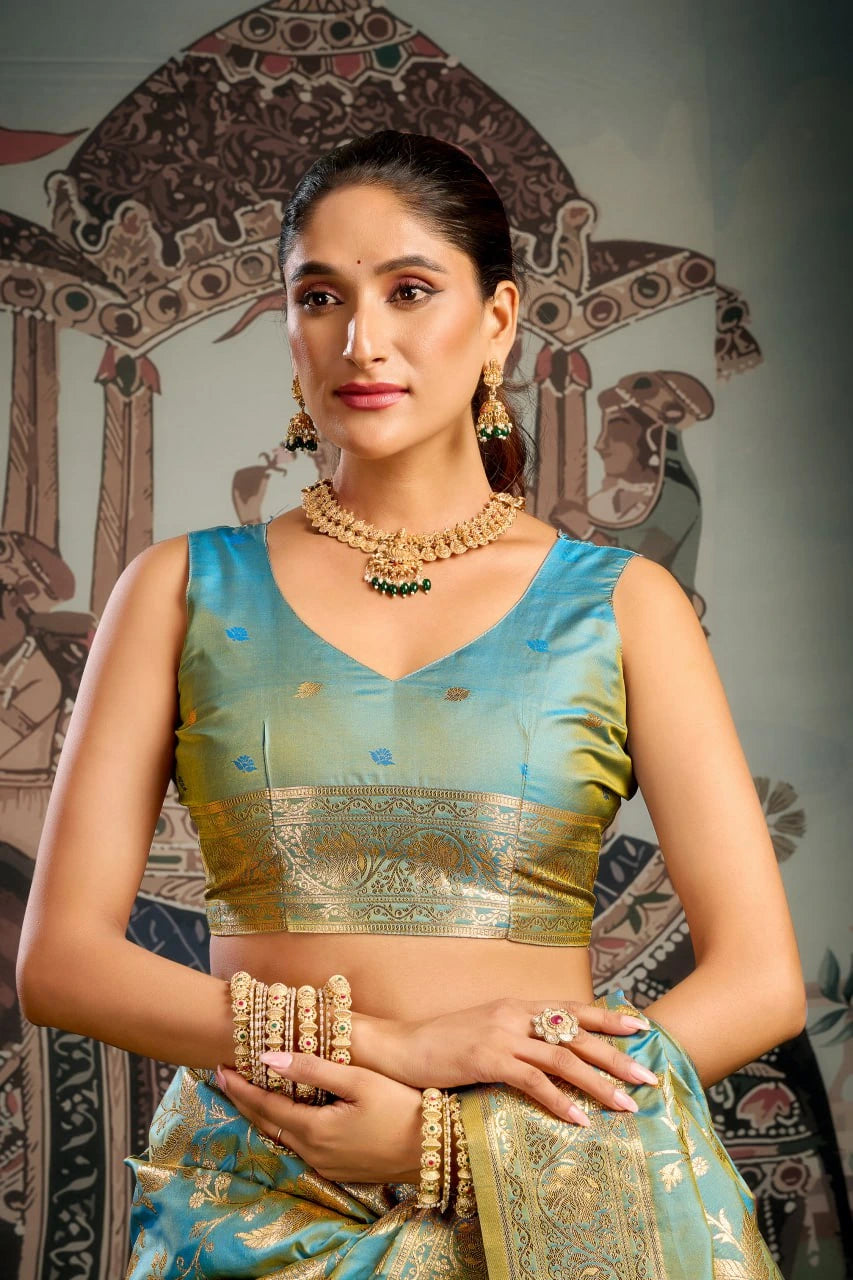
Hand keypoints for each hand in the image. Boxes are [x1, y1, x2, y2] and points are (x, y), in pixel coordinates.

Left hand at [217, 1052, 423, 1183]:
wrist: (436, 1150)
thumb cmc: (402, 1107)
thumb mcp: (359, 1080)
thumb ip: (312, 1068)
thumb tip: (269, 1056)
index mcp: (315, 1129)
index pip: (264, 1105)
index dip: (240, 1087)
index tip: (219, 1068)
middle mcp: (314, 1153)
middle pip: (267, 1124)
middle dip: (243, 1100)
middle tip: (224, 1077)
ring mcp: (326, 1165)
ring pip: (283, 1136)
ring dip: (264, 1113)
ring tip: (249, 1091)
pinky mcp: (339, 1169)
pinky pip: (301, 1145)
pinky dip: (285, 1125)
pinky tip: (287, 1112)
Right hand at [390, 998, 658, 1125]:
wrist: (401, 1046)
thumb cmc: (444, 1043)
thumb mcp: (487, 1029)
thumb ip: (518, 1033)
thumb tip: (551, 1050)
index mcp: (517, 1005)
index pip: (572, 1009)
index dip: (607, 1019)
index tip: (641, 1028)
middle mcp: (515, 1015)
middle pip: (576, 1035)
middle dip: (616, 1056)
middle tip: (647, 1077)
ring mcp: (502, 1036)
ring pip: (563, 1059)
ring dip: (599, 1084)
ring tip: (626, 1105)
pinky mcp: (487, 1059)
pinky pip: (533, 1082)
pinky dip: (559, 1101)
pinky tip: (579, 1120)